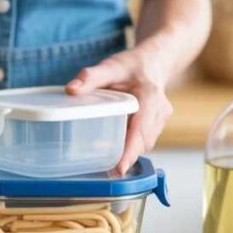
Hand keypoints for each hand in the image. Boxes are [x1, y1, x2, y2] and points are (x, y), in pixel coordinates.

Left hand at [65, 44, 173, 174]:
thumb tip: (70, 90)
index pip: (141, 129)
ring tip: (110, 161)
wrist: (153, 62)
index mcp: (150, 96)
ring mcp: (161, 119)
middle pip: (143, 141)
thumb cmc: (131, 65)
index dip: (130, 151)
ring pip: (146, 143)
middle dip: (126, 156)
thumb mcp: (110, 66)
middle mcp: (160, 110)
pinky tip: (118, 147)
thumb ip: (90, 77)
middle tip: (107, 169)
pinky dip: (132, 146)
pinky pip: (145, 141)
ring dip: (129, 152)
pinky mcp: (158, 125)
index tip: (119, 168)